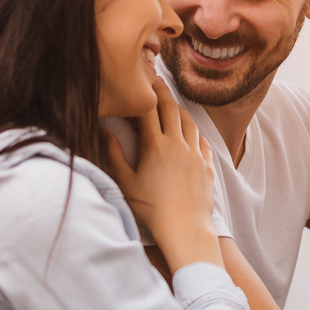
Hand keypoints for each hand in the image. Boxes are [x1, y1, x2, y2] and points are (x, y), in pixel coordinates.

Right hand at [102, 80, 221, 270]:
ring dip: (180, 109)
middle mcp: (177, 144)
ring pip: (189, 122)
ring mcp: (194, 153)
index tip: (140, 81)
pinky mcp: (206, 165)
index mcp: (154, 146)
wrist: (185, 229)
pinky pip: (202, 140)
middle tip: (158, 81)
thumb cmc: (151, 210)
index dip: (143, 94)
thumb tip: (103, 130)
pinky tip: (191, 131)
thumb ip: (113, 154)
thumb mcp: (126, 183)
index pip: (148, 110)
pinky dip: (195, 131)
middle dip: (163, 92)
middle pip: (171, 109)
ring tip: (173, 103)